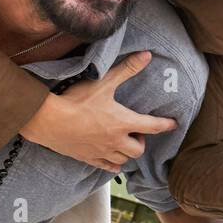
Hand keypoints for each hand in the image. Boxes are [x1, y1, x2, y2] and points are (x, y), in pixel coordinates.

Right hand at [20, 51, 177, 171]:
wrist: (49, 120)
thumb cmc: (77, 100)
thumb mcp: (104, 82)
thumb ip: (127, 69)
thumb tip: (147, 55)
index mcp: (123, 122)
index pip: (152, 126)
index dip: (165, 125)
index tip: (173, 124)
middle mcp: (115, 141)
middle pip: (138, 149)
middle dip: (140, 141)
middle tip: (136, 131)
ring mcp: (101, 152)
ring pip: (123, 160)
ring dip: (127, 152)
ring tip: (124, 142)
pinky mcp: (87, 158)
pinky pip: (106, 167)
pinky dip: (113, 164)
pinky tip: (113, 160)